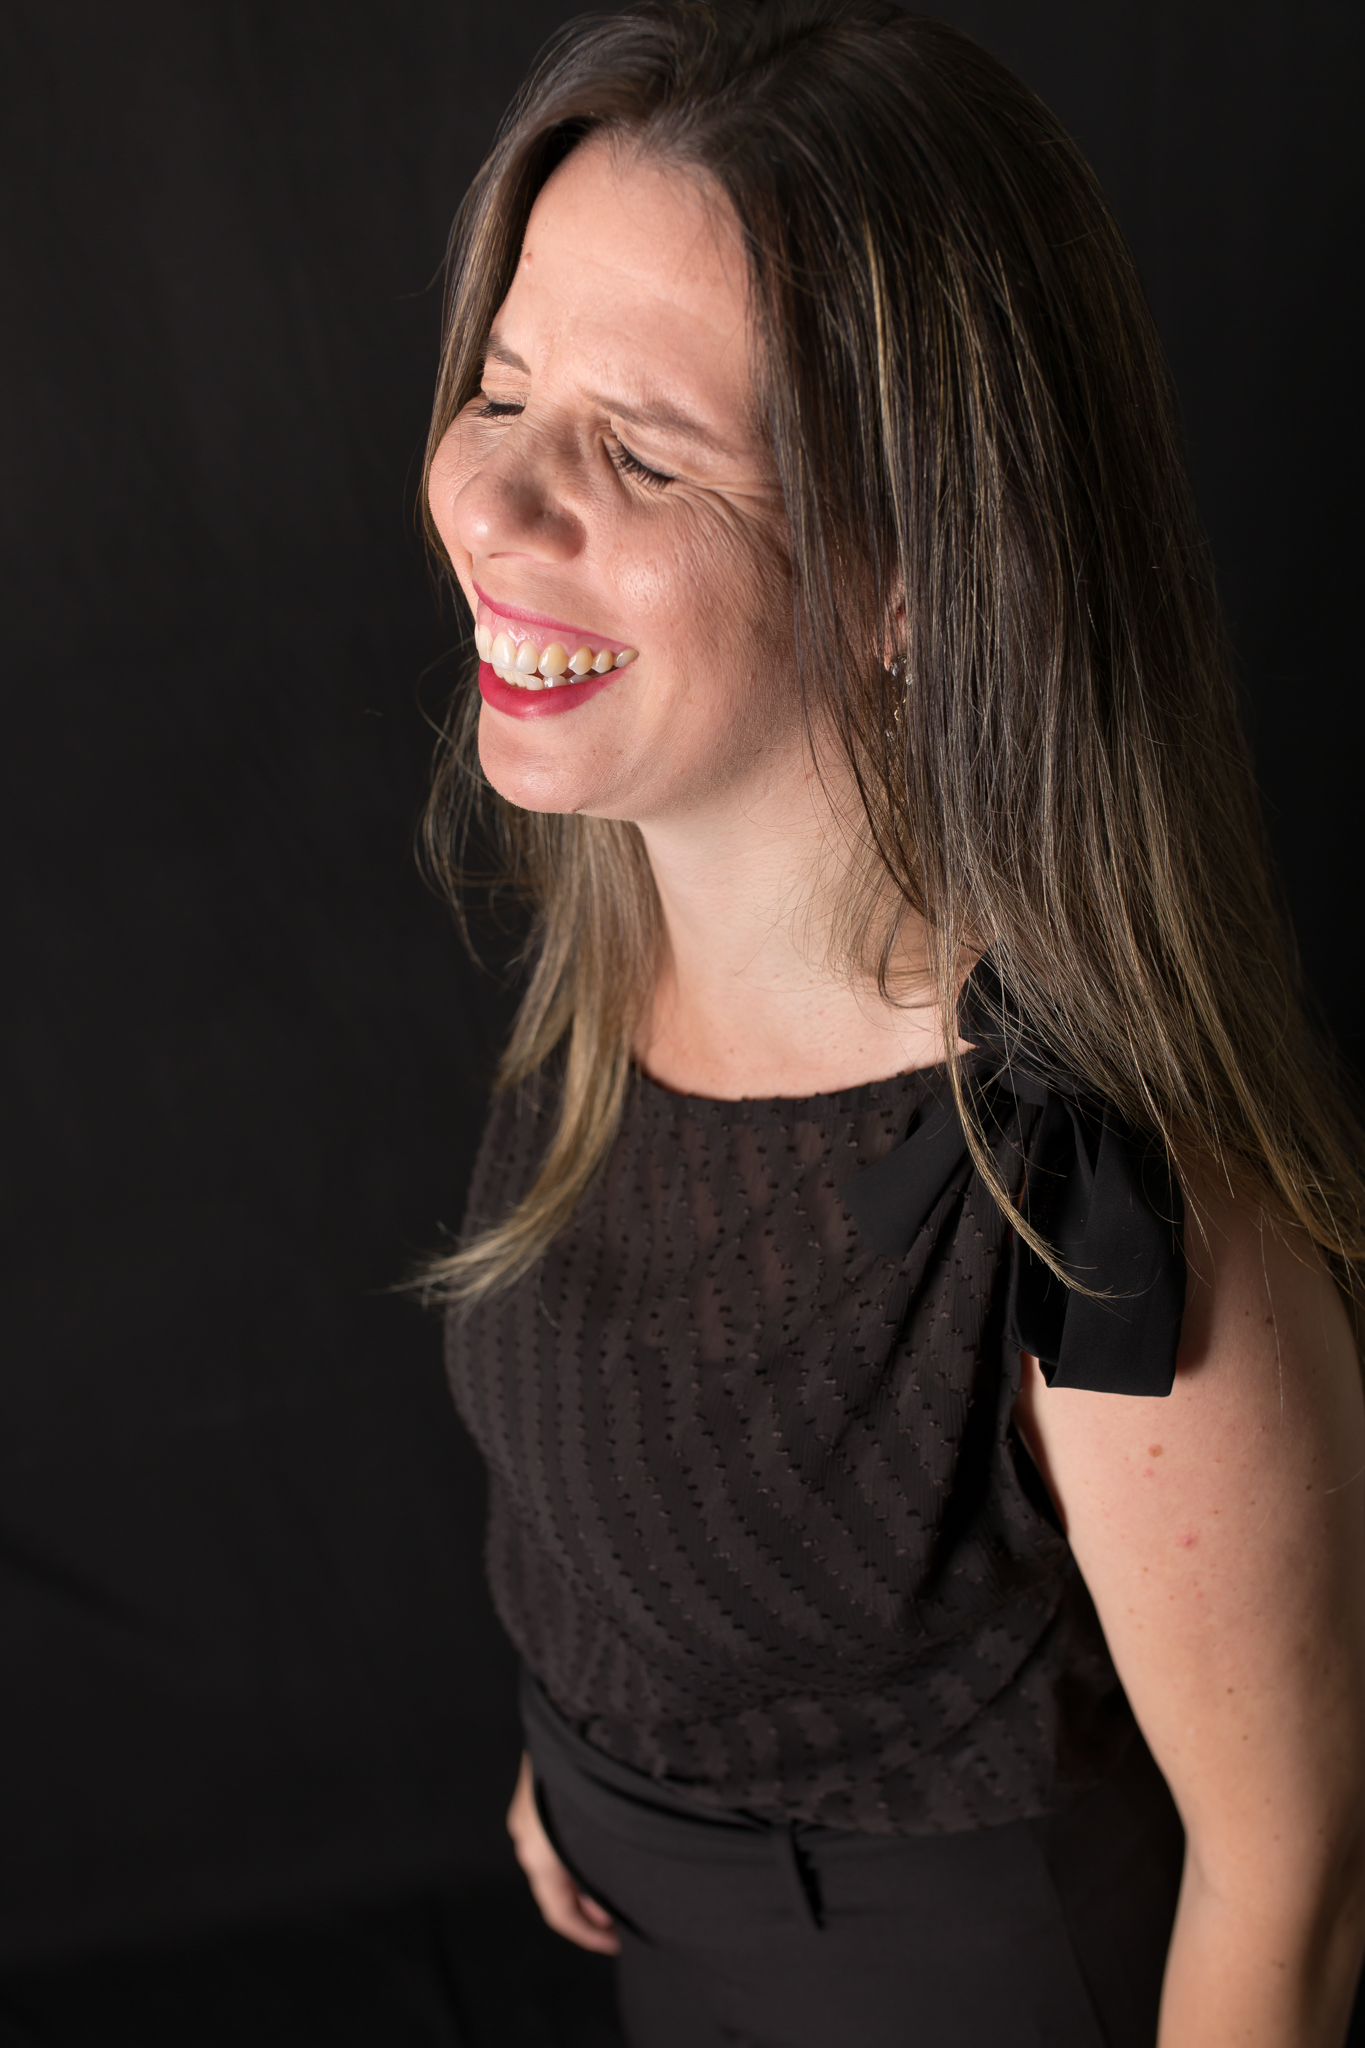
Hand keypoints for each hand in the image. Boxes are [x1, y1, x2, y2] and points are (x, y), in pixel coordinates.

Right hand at [507, 1752, 620, 1953]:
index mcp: (538, 1848)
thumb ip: (608, 1866)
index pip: (559, 1912)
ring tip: (620, 1880)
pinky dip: (579, 1851)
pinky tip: (606, 1844)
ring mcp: (529, 1807)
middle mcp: (527, 1830)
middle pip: (555, 1886)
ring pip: (556, 1859)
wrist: (579, 1709)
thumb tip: (623, 1897)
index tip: (616, 1942)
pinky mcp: (538, 1787)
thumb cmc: (598, 1768)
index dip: (589, 1934)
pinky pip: (556, 1834)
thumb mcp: (606, 1831)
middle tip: (622, 1913)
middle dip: (590, 1905)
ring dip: (586, 1876)